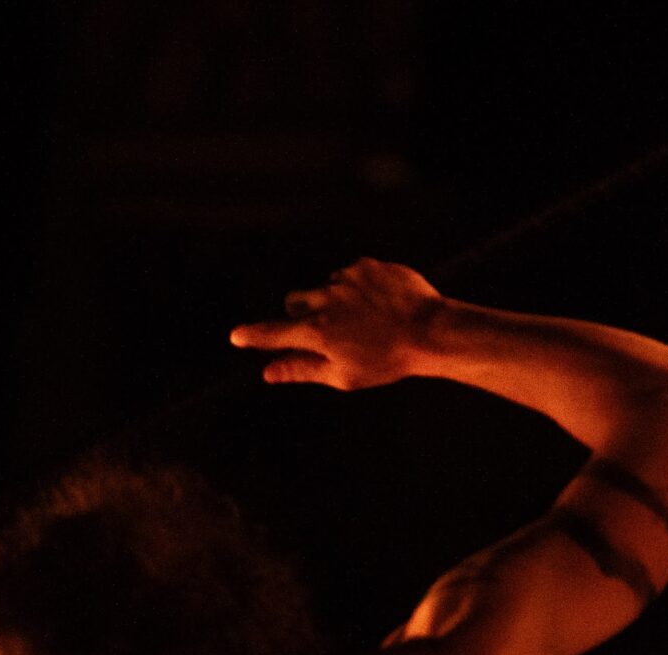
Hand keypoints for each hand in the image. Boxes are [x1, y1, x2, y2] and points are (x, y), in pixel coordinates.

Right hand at [228, 258, 441, 388]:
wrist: (431, 331)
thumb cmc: (387, 361)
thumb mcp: (344, 376)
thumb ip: (302, 370)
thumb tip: (268, 372)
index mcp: (318, 333)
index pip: (275, 333)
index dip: (254, 336)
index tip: (236, 336)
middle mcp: (326, 300)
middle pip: (295, 302)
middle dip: (301, 314)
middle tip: (326, 331)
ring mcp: (345, 279)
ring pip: (325, 287)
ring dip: (335, 301)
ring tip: (366, 320)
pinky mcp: (366, 265)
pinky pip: (350, 274)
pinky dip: (358, 288)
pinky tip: (380, 304)